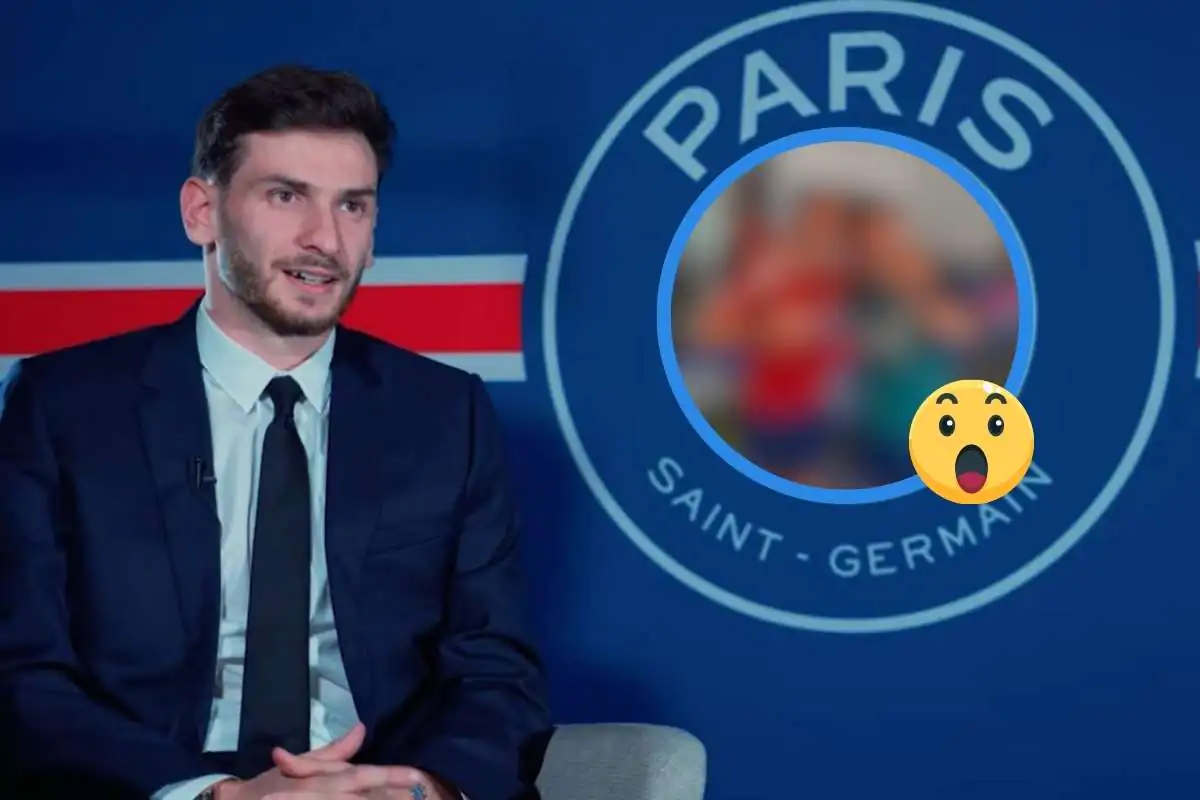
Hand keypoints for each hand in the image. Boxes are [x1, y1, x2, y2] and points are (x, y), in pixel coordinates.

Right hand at [213, 724, 412, 799]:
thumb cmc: (268, 788)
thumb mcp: (299, 768)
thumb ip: (334, 753)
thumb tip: (362, 728)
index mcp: (321, 779)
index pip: (361, 775)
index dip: (390, 776)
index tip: (419, 776)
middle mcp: (318, 792)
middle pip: (358, 793)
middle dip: (390, 795)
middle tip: (421, 794)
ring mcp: (307, 798)